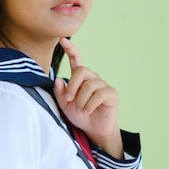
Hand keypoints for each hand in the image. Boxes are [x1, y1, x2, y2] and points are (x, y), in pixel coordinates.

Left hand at [53, 38, 120, 154]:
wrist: (93, 129)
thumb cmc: (79, 115)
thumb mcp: (64, 104)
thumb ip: (60, 92)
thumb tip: (57, 79)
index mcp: (80, 78)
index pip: (76, 60)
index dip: (70, 49)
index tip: (62, 40)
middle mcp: (92, 78)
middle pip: (81, 71)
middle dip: (72, 86)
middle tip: (69, 100)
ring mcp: (102, 84)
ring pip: (89, 85)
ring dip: (81, 100)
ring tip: (80, 110)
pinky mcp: (111, 93)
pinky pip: (99, 94)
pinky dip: (90, 104)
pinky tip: (87, 111)